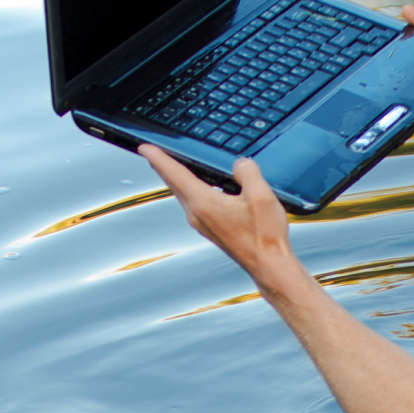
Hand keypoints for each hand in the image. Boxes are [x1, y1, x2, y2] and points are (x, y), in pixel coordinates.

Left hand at [141, 145, 297, 281]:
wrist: (268, 264)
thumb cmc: (264, 236)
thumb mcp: (261, 194)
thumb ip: (247, 171)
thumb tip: (239, 164)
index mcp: (204, 202)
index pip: (175, 173)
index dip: (158, 157)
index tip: (145, 148)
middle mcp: (197, 214)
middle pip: (174, 184)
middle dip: (163, 166)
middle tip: (153, 154)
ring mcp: (202, 224)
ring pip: (183, 194)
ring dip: (177, 179)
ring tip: (174, 167)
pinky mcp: (210, 229)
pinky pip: (194, 203)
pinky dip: (190, 190)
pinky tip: (201, 188)